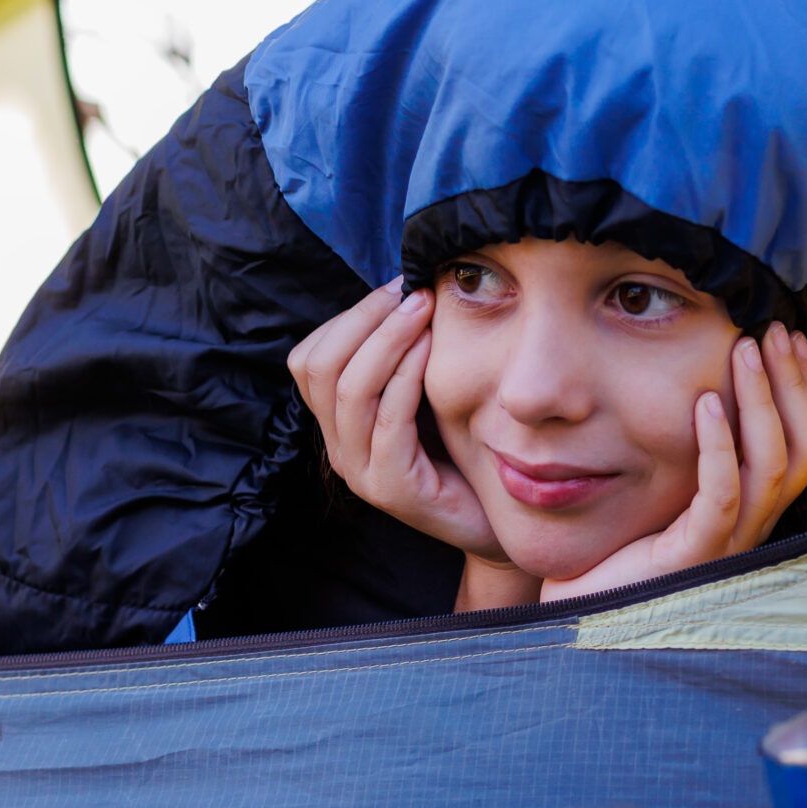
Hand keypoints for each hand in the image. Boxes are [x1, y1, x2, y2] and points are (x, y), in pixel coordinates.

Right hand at [288, 280, 504, 559]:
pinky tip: (431, 347)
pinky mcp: (392, 489)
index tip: (395, 286)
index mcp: (337, 424)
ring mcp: (361, 472)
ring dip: (386, 338)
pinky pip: (388, 420)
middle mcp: (338, 448)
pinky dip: (406, 375)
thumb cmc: (465, 450)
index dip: (348, 316)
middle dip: (363, 318)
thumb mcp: (426, 395)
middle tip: (409, 290)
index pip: (308, 360)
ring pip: (349, 390)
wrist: (497, 521)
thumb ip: (406, 357)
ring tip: (423, 308)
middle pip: (319, 368)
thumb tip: (410, 287)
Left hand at [541, 324, 806, 600]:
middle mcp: (754, 526)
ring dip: (762, 398)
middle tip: (775, 330)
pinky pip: (722, 495)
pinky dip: (719, 444)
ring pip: (772, 464)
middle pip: (805, 448)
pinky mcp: (693, 556)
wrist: (583, 613)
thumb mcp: (669, 486)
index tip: (790, 339)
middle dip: (795, 381)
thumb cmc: (620, 550)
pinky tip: (706, 402)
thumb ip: (697, 449)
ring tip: (744, 350)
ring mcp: (728, 544)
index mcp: (755, 509)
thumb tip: (706, 378)